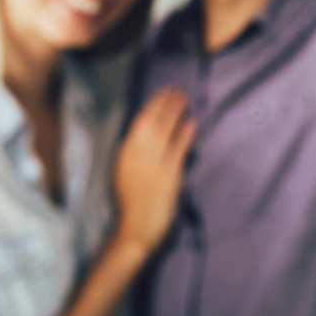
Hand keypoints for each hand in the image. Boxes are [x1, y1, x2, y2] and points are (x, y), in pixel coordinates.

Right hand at [113, 88, 194, 253]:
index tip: (162, 93)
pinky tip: (192, 122)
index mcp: (125, 153)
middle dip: (165, 103)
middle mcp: (138, 154)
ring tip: (184, 99)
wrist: (136, 227)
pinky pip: (178, 149)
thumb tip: (144, 131)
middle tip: (176, 89)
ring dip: (175, 113)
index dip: (152, 104)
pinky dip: (185, 134)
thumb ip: (134, 151)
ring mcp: (155, 163)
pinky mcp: (169, 174)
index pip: (139, 121)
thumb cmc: (131, 200)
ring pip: (165, 131)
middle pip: (153, 121)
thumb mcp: (124, 170)